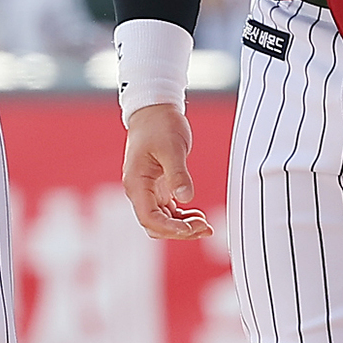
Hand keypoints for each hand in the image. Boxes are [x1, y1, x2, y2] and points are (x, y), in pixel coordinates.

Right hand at [122, 104, 213, 240]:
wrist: (154, 110)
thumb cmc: (159, 125)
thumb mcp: (172, 148)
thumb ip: (178, 174)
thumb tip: (186, 197)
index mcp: (136, 183)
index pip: (149, 218)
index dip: (170, 229)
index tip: (191, 229)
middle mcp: (139, 190)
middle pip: (155, 224)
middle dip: (179, 231)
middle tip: (205, 227)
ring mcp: (148, 190)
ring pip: (162, 220)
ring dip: (182, 226)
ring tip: (205, 224)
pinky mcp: (158, 187)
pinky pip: (168, 211)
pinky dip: (182, 217)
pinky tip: (198, 215)